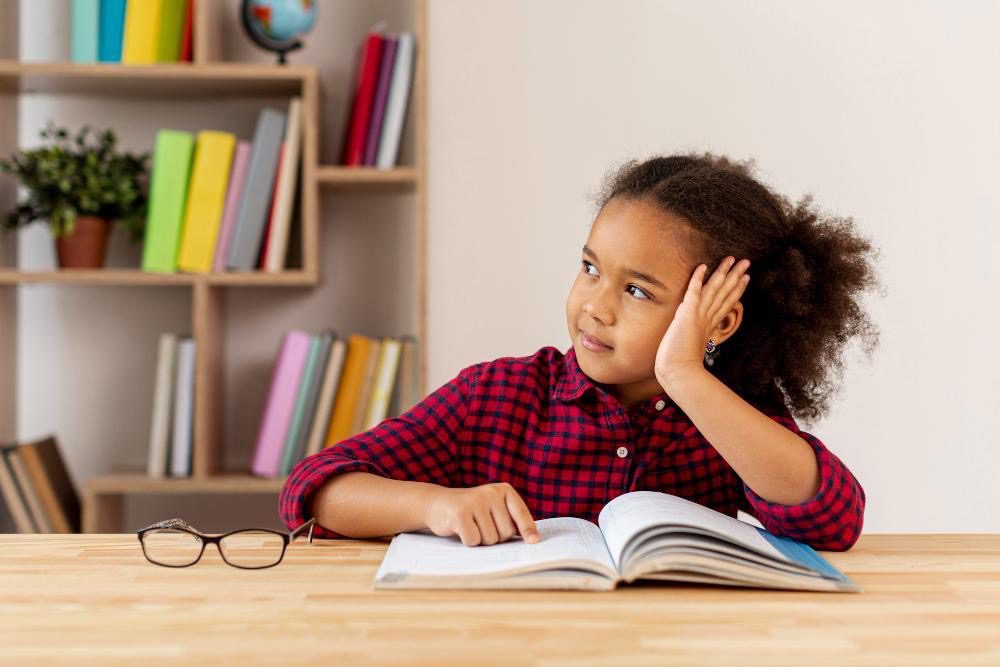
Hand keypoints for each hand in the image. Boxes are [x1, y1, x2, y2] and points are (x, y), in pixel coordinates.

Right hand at [423, 482, 539, 546]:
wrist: (438, 504)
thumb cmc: (471, 511)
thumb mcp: (493, 508)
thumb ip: (510, 519)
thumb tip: (531, 539)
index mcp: (504, 490)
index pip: (521, 513)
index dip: (528, 529)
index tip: (533, 542)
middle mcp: (491, 492)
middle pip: (506, 532)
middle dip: (495, 537)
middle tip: (481, 526)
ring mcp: (475, 501)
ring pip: (490, 539)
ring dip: (481, 540)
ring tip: (471, 526)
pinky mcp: (460, 513)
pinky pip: (474, 540)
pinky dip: (468, 541)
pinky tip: (460, 529)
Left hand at [655, 256, 749, 389]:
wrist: (678, 371)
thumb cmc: (682, 365)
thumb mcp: (693, 349)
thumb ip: (698, 341)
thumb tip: (700, 341)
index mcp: (709, 325)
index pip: (726, 303)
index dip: (736, 290)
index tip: (746, 278)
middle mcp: (707, 317)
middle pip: (725, 292)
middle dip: (736, 276)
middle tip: (746, 262)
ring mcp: (698, 314)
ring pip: (714, 288)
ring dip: (723, 272)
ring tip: (733, 259)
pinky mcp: (688, 312)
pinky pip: (694, 290)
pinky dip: (698, 278)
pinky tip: (703, 266)